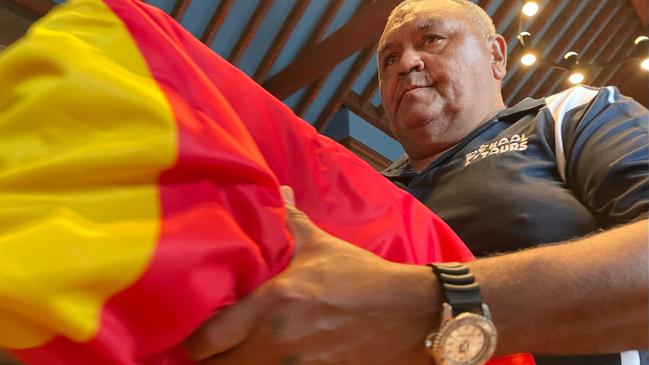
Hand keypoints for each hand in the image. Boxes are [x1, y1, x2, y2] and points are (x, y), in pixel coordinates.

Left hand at [183, 186, 440, 364]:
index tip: (192, 334)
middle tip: (213, 346)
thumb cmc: (360, 274)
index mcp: (273, 302)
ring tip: (236, 352)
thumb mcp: (321, 245)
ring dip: (238, 364)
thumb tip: (278, 192)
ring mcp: (296, 364)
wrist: (404, 309)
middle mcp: (277, 339)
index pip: (209, 338)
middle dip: (212, 358)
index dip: (194, 342)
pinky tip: (269, 356)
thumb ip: (291, 221)